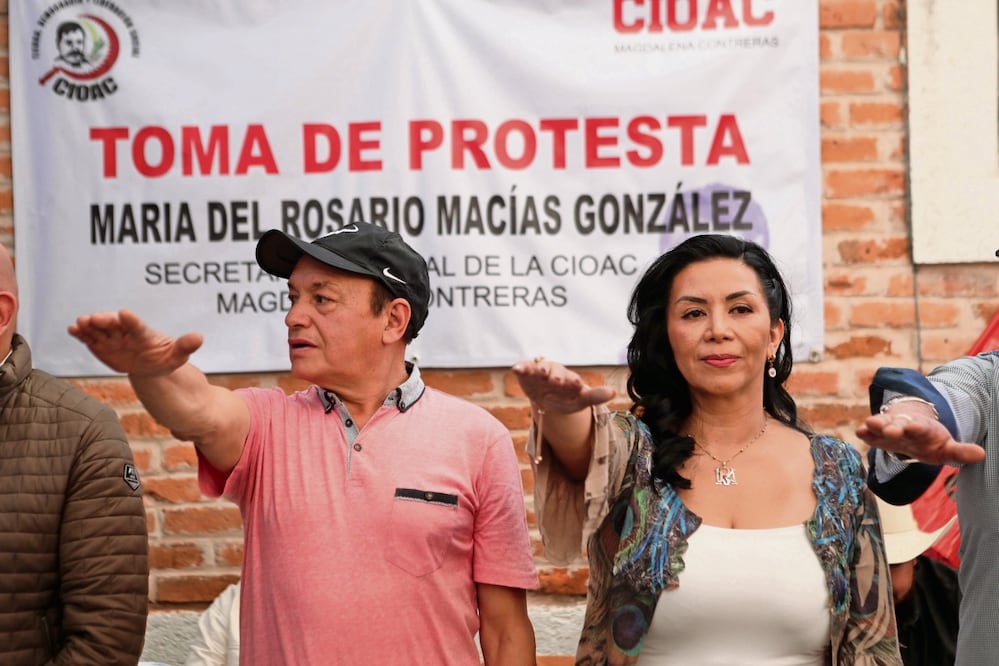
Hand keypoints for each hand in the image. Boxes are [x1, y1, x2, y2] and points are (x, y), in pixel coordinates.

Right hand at [68, 309, 203, 376]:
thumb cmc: (165, 357)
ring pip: (99, 329)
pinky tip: (72, 330)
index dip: (131, 320)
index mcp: (144, 334)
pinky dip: (81, 334)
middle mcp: (125, 332)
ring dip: (89, 326)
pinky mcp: (100, 344)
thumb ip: (185, 346)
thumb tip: (199, 338)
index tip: (125, 313)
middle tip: (94, 319)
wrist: (149, 365)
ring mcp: (112, 337)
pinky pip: (89, 337)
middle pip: (114, 325)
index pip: (138, 326)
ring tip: (79, 323)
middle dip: (105, 321)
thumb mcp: (176, 355)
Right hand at [511, 357, 615, 413]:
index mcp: (569, 378)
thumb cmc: (566, 398)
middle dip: (556, 375)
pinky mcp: (526, 372)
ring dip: (541, 369)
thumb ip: (594, 396)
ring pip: (540, 367)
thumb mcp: (579, 401)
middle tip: (556, 381)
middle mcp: (555, 372)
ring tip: (541, 373)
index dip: (573, 382)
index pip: (572, 379)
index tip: (577, 385)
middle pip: (556, 371)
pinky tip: (516, 369)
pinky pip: (523, 367)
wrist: (546, 399)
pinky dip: (520, 367)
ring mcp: (540, 371)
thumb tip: (614, 392)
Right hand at [856, 409, 985, 464]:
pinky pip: (870, 433)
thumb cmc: (929, 441)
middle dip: (894, 427)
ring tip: (868, 425)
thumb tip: (982, 454)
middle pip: (899, 425)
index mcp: (923, 429)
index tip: (914, 427)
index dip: (917, 428)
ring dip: (876, 425)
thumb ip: (960, 452)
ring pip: (882, 424)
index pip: (921, 428)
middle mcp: (904, 426)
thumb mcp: (945, 448)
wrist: (910, 427)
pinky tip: (859, 433)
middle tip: (890, 430)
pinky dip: (865, 433)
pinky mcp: (877, 434)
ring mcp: (889, 428)